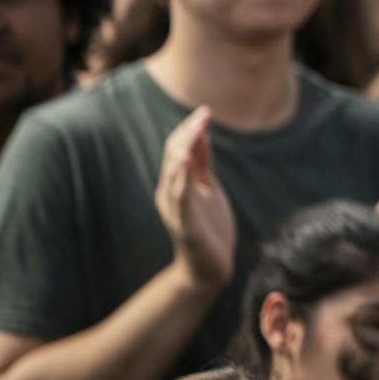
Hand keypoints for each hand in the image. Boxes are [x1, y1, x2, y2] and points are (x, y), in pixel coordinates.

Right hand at [156, 108, 237, 288]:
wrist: (209, 268)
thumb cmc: (209, 226)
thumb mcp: (207, 188)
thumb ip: (202, 164)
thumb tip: (201, 134)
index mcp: (175, 184)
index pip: (177, 149)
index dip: (190, 129)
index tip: (205, 111)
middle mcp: (169, 193)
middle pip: (174, 155)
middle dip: (189, 133)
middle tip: (205, 113)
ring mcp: (174, 209)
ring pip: (174, 173)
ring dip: (185, 149)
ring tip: (195, 129)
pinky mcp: (184, 224)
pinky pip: (181, 198)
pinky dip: (181, 178)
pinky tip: (184, 162)